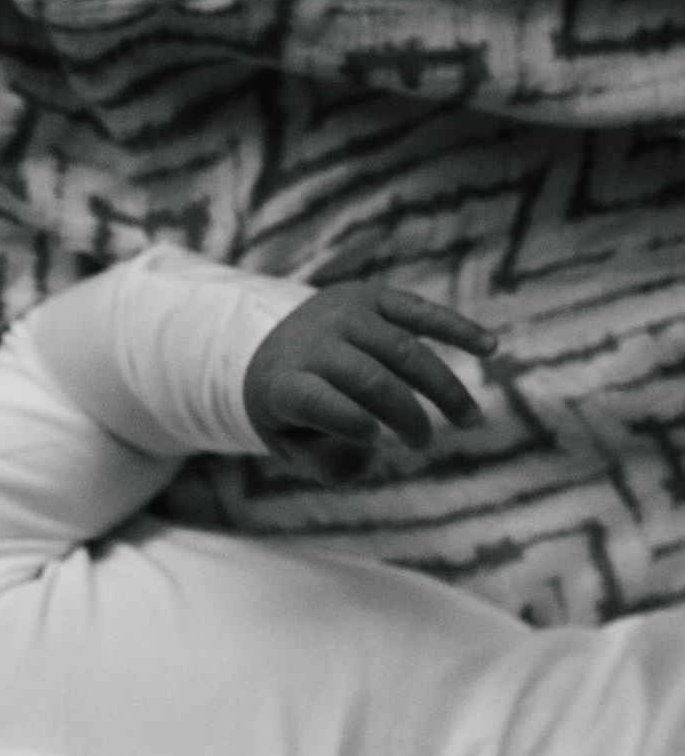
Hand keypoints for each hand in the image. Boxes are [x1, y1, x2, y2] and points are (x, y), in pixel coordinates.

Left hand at [244, 281, 496, 483]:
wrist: (266, 343)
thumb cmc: (288, 408)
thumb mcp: (287, 443)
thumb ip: (323, 460)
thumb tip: (369, 454)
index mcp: (281, 381)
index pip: (313, 400)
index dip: (346, 421)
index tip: (378, 443)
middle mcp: (311, 342)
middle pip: (368, 378)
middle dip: (406, 415)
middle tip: (424, 444)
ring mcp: (342, 314)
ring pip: (404, 350)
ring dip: (443, 387)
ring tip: (470, 420)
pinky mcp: (369, 296)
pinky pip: (419, 311)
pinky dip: (457, 329)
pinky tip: (490, 348)